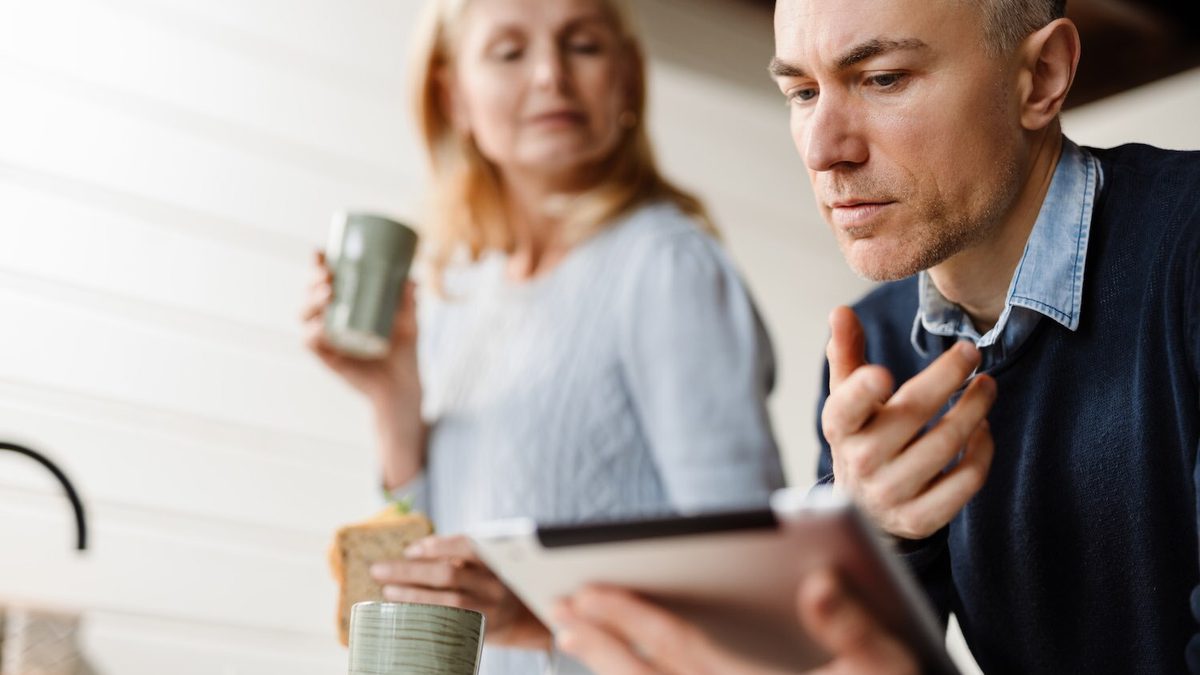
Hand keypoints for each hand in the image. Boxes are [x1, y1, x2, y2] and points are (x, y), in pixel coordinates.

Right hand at [300, 250, 419, 402]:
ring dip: (311, 301)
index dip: (318, 264)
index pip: (326, 279)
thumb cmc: (403, 350)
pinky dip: (312, 332)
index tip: (320, 252)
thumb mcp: (410, 321)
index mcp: (347, 304)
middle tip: (328, 276)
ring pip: (305, 315)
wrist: (403, 385)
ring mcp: (328, 337)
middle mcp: (332, 318)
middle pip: (310, 293)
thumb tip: (412, 280)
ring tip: (328, 294)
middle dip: (313, 280)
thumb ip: (408, 301)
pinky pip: (311, 343)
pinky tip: (320, 326)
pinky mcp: (327, 358)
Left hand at [369, 535, 552, 650]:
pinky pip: (448, 622)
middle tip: (379, 569)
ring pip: (446, 601)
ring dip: (412, 595)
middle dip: (410, 571)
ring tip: (387, 591)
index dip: (437, 545)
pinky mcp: (481, 630)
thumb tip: (412, 552)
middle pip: (449, 574)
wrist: (524, 619)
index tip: (411, 548)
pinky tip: (405, 612)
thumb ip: (460, 557)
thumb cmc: (492, 584)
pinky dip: (424, 615)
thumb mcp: (485, 565)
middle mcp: (494, 584)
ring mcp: (489, 609)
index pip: (467, 546)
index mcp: (495, 559)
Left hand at [553, 568, 917, 674]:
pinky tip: (621, 669)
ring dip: (608, 668)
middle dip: (602, 643)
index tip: (587, 590)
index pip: (681, 648)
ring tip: (571, 638)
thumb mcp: (889, 665)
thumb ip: (853, 626)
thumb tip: (816, 581)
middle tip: (558, 612)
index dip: (632, 617)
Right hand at [822, 306, 995, 539]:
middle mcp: (861, 463)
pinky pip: (965, 480)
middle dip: (947, 378)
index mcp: (840, 429)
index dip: (860, 392)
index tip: (882, 373)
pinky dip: (982, 451)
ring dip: (974, 409)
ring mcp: (891, 493)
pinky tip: (983, 429)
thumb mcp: (846, 398)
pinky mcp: (920, 517)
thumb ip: (846, 353)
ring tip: (986, 387)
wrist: (863, 509)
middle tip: (971, 352)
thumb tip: (840, 311)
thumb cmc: (861, 437)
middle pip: (912, 415)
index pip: (844, 409)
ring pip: (946, 444)